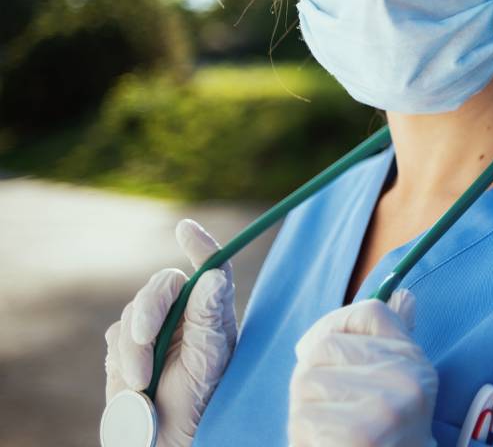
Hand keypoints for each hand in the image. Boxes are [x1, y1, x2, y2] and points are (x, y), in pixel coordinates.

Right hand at [103, 218, 237, 446]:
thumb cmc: (201, 400)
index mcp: (212, 311)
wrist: (169, 438)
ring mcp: (153, 328)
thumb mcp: (210, 359)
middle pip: (161, 286)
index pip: (210, 268)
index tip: (185, 230)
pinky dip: (121, 359)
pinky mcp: (126, 346)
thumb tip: (212, 275)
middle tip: (143, 336)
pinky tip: (134, 383)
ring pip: (133, 313)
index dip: (200, 246)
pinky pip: (115, 337)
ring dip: (133, 348)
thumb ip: (208, 316)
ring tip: (144, 383)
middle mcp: (184, 313)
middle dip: (148, 311)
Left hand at [289, 288, 437, 446]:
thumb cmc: (388, 435)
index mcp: (415, 359)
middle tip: (330, 405)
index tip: (326, 353)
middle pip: (323, 347)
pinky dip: (304, 437)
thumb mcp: (402, 384)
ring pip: (306, 381)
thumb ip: (393, 342)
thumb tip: (403, 295)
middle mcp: (406, 377)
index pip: (368, 312)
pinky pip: (302, 417)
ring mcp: (384, 406)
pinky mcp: (357, 434)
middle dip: (313, 377)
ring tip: (330, 429)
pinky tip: (328, 445)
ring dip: (305, 409)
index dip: (335, 326)